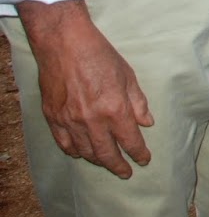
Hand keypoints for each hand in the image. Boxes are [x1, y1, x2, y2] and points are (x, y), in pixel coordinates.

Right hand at [16, 0, 151, 177]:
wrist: (64, 44)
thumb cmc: (100, 55)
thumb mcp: (127, 75)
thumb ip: (138, 102)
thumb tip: (147, 123)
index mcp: (114, 109)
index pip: (129, 141)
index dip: (138, 153)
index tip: (144, 160)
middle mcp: (92, 120)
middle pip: (106, 153)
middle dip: (118, 165)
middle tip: (126, 172)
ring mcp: (70, 121)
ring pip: (85, 152)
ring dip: (98, 160)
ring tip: (107, 162)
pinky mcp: (53, 118)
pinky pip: (64, 144)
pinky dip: (75, 152)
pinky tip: (82, 154)